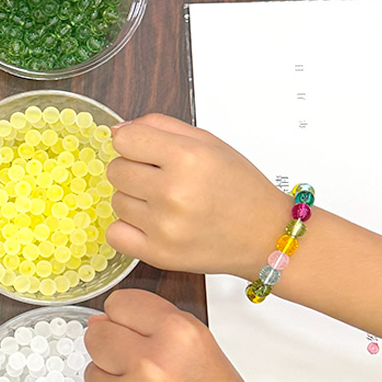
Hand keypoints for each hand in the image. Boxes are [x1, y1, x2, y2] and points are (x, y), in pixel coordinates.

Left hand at [83, 290, 284, 381]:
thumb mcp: (204, 353)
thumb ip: (152, 328)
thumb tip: (99, 321)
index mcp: (180, 336)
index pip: (120, 303)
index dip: (128, 320)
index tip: (138, 335)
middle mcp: (149, 366)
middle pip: (96, 335)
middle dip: (113, 349)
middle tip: (142, 373)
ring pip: (91, 374)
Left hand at [106, 114, 289, 277]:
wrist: (266, 235)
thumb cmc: (240, 188)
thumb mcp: (208, 142)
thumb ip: (160, 127)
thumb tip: (117, 130)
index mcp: (188, 157)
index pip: (124, 140)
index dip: (132, 143)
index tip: (145, 151)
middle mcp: (174, 192)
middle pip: (116, 170)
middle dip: (133, 170)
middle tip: (161, 179)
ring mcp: (165, 226)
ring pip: (116, 201)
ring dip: (134, 199)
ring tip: (165, 203)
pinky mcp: (159, 254)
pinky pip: (115, 234)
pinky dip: (128, 228)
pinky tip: (152, 223)